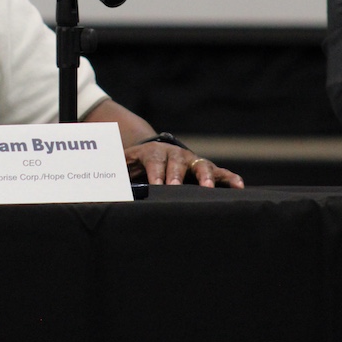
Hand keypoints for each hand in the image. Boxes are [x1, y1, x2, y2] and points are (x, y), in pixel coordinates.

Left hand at [126, 141, 244, 187]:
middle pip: (178, 163)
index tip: (156, 185)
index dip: (156, 173)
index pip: (155, 161)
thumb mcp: (123, 165)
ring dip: (205, 176)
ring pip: (202, 165)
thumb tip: (101, 183)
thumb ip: (115, 171)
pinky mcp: (206, 169)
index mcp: (154, 153)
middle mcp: (176, 155)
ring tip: (208, 187)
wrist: (152, 153)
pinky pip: (221, 173)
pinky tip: (239, 186)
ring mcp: (192, 161)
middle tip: (176, 188)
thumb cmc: (136, 164)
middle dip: (177, 175)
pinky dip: (230, 178)